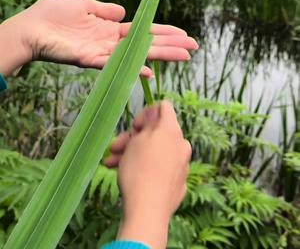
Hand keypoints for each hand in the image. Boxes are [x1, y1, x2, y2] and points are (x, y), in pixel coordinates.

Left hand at [0, 0, 197, 76]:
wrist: (30, 26)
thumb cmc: (53, 13)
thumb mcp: (84, 3)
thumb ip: (105, 9)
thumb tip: (124, 11)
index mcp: (110, 28)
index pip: (143, 31)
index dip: (163, 32)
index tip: (183, 34)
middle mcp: (111, 42)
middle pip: (147, 44)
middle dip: (171, 45)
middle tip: (194, 47)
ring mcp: (103, 52)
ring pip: (138, 54)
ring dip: (161, 56)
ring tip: (184, 56)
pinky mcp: (90, 60)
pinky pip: (116, 65)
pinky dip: (133, 68)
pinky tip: (150, 70)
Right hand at [105, 101, 190, 248]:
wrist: (147, 211)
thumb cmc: (139, 170)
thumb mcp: (138, 139)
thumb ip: (148, 122)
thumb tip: (155, 113)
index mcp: (172, 130)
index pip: (163, 108)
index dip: (146, 113)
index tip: (134, 127)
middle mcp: (181, 146)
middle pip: (156, 133)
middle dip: (133, 138)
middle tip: (115, 147)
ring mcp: (180, 166)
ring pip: (154, 152)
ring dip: (132, 154)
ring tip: (111, 164)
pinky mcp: (176, 184)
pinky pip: (159, 169)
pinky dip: (144, 168)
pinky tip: (126, 176)